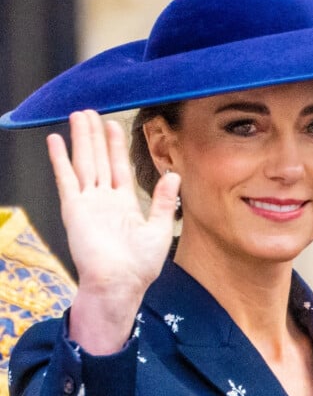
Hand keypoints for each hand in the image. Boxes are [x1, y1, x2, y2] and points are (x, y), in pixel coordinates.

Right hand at [47, 110, 179, 353]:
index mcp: (124, 203)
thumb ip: (163, 201)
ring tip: (77, 116)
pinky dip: (60, 159)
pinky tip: (56, 141)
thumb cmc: (140, 264)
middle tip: (91, 112)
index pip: (118, 167)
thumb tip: (173, 176)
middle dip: (95, 135)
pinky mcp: (74, 209)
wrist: (121, 284)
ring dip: (80, 139)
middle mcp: (104, 199)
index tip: (114, 125)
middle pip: (98, 159)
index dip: (115, 146)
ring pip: (83, 162)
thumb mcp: (159, 228)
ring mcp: (87, 202)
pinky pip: (66, 178)